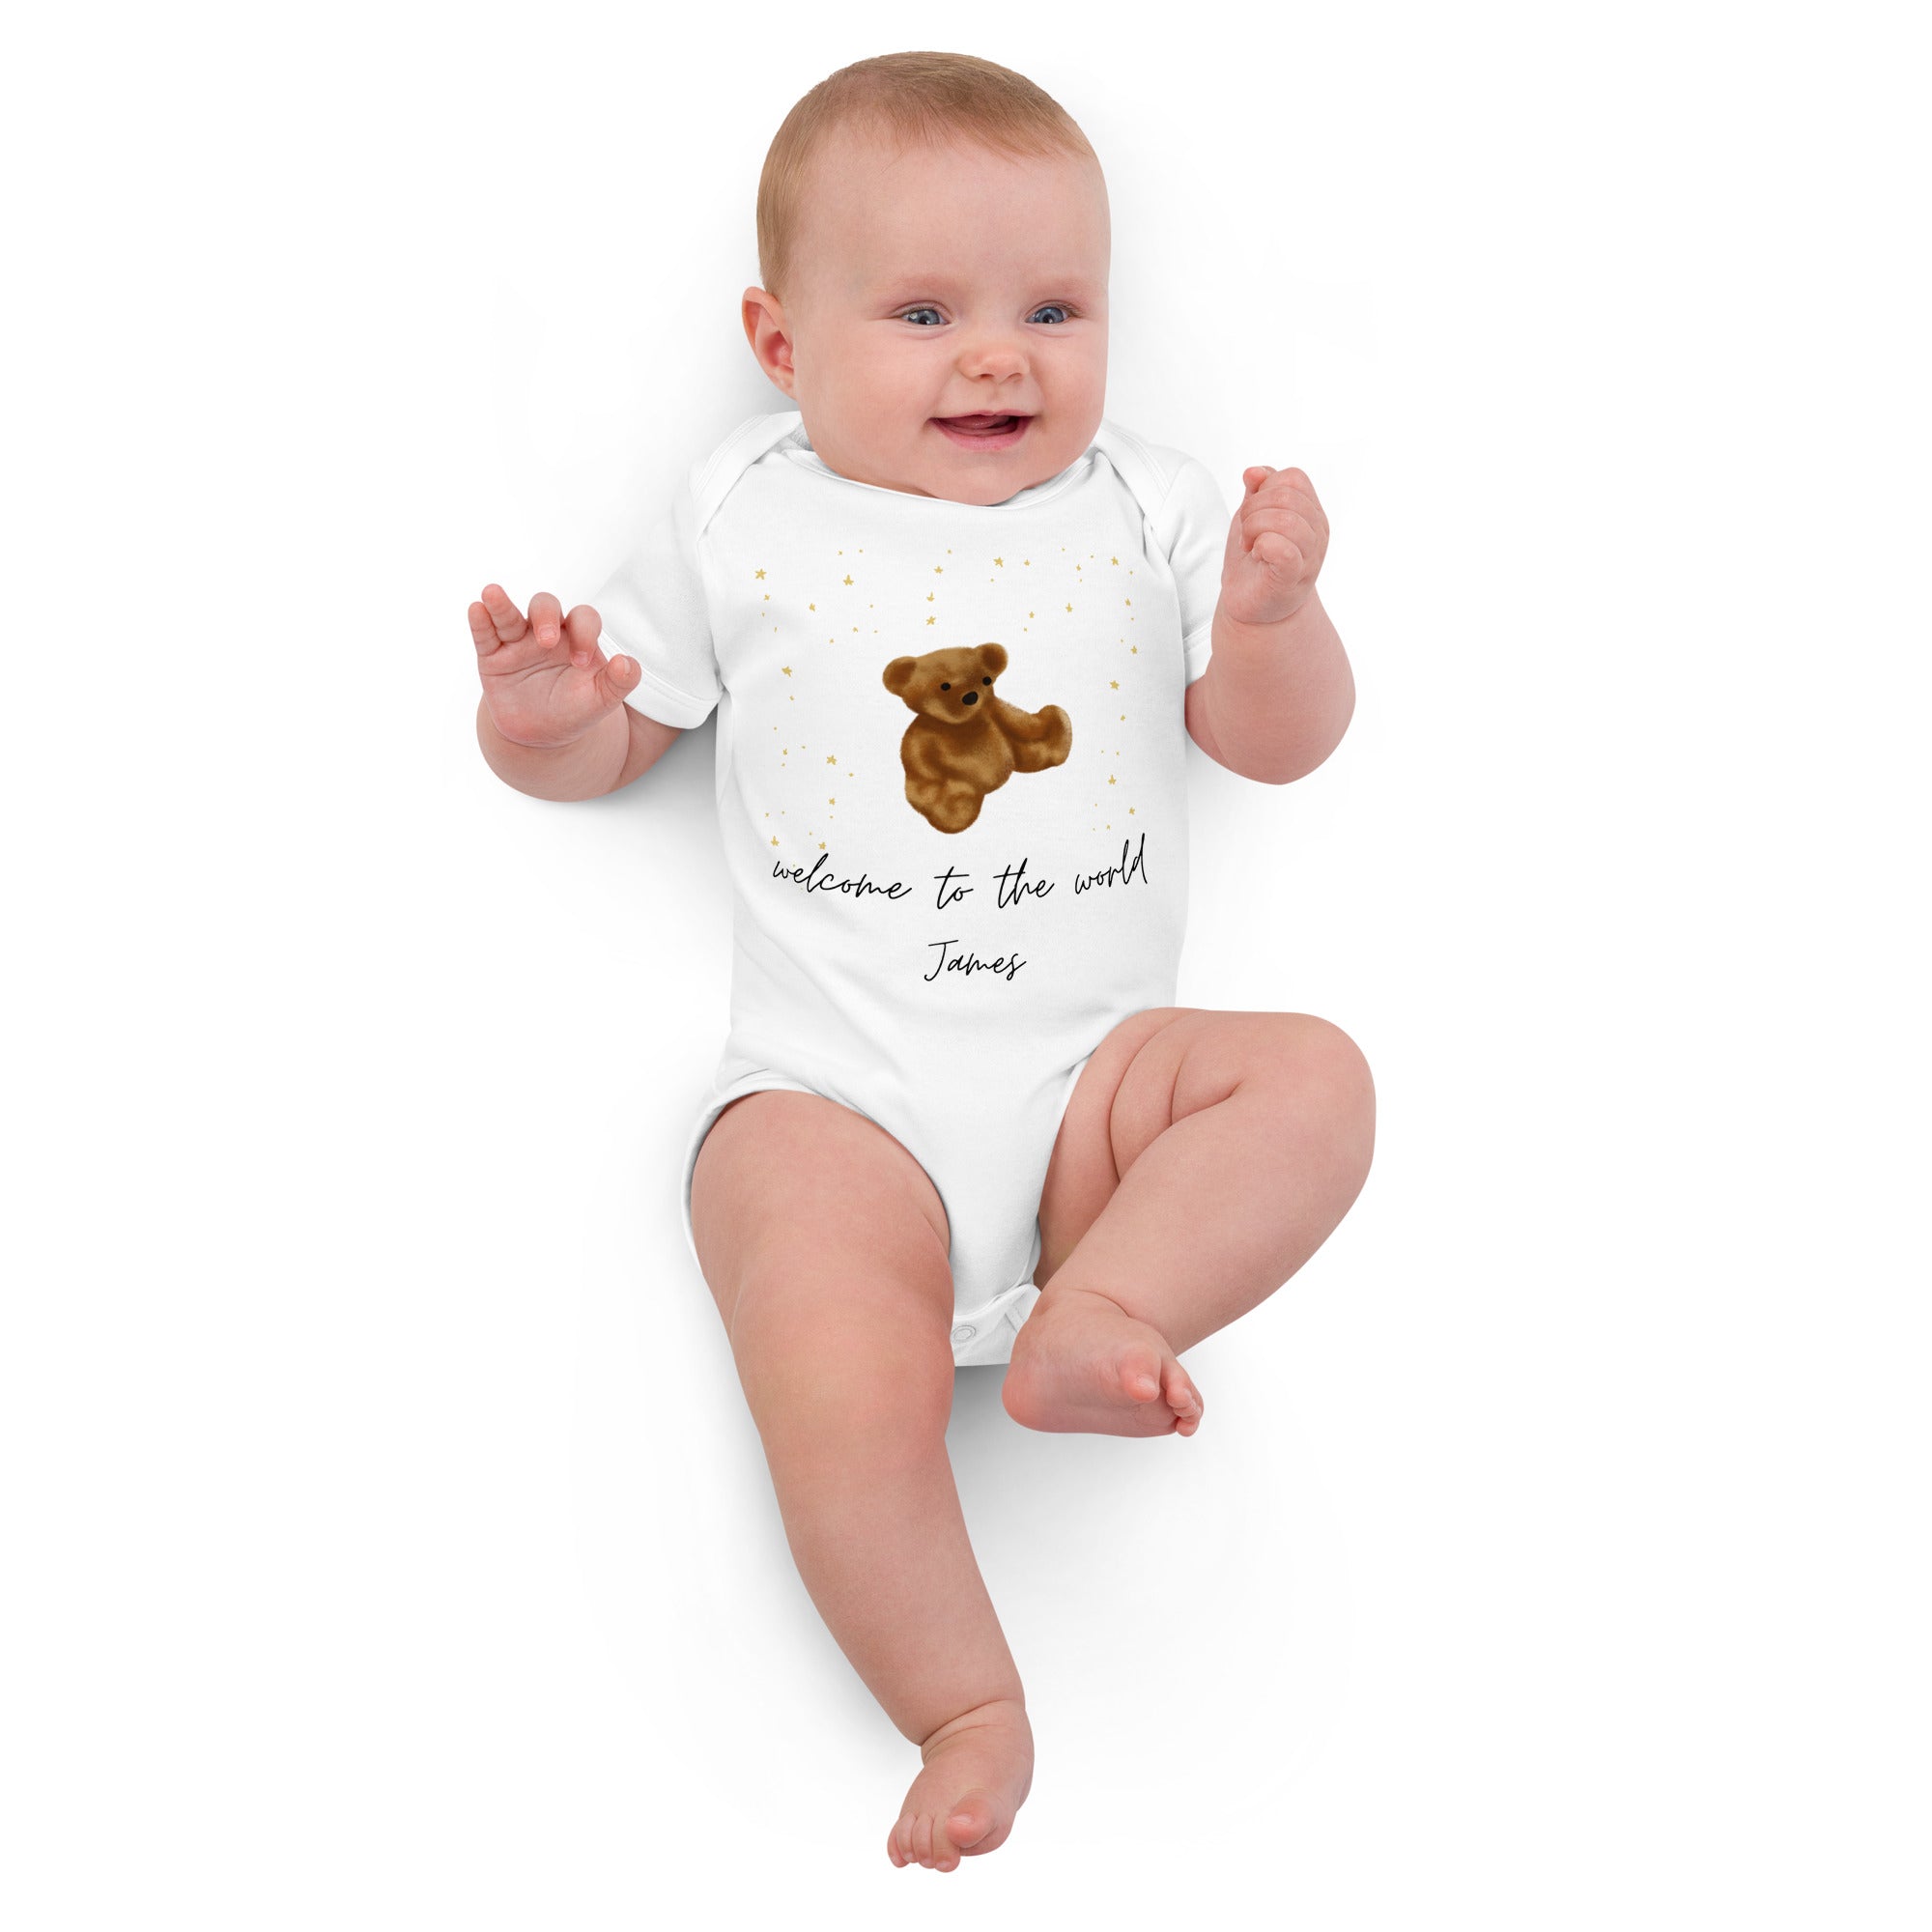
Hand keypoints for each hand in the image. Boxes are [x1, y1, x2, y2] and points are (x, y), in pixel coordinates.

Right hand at [468, 585, 642, 748]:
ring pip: (509, 615)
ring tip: (492, 593)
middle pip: (545, 606)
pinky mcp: (492, 656)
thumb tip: (628, 664)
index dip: (585, 634)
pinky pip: (485, 634)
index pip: (583, 619)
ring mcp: (517, 642)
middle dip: (546, 618)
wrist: (542, 734)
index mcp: (577, 638)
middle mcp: (546, 633)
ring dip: (501, 604)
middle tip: (547, 642)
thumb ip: (620, 682)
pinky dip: (480, 621)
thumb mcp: (601, 701)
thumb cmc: (575, 709)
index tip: (582, 662)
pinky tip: (476, 608)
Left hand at [1218, 465, 1329, 628]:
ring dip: (1253, 528)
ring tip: (1250, 545)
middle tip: (1247, 533)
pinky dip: (1262, 546)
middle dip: (1253, 509)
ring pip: (1284, 519)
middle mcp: (1318, 532)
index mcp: (1311, 513)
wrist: (1251, 606)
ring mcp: (1310, 555)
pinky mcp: (1294, 577)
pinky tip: (1257, 556)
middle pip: (1287, 495)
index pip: (1293, 478)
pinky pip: (1282, 548)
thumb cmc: (1254, 560)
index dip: (1265, 489)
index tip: (1253, 514)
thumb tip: (1254, 471)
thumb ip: (1257, 491)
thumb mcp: (1252, 516)